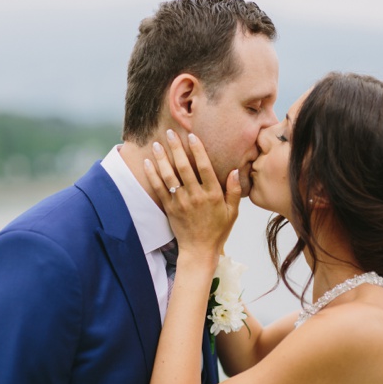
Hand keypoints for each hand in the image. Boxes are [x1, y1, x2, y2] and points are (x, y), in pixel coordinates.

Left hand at [143, 129, 240, 268]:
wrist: (199, 250)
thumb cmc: (219, 230)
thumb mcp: (233, 212)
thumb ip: (234, 191)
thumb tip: (235, 171)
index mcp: (213, 194)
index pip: (204, 167)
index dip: (197, 150)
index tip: (191, 136)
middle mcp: (196, 196)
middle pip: (184, 167)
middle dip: (176, 148)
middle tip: (169, 133)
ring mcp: (181, 202)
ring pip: (169, 176)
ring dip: (161, 158)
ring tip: (156, 144)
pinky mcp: (169, 208)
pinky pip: (159, 188)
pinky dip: (152, 175)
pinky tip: (147, 163)